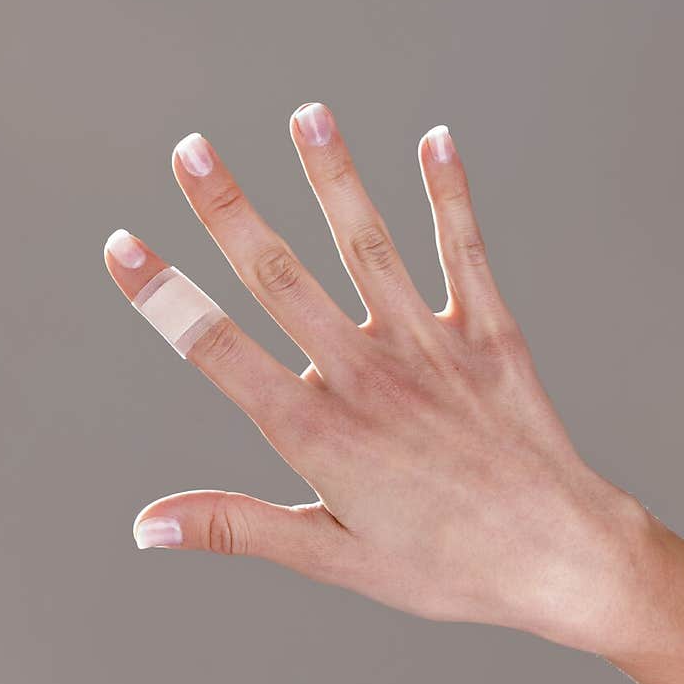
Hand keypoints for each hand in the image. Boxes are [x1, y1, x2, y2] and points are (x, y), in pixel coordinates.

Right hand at [105, 103, 651, 655]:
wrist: (562, 558)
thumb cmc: (445, 567)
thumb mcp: (332, 558)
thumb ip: (237, 526)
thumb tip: (146, 525)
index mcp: (319, 432)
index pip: (220, 351)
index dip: (164, 297)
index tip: (122, 245)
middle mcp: (367, 375)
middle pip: (281, 278)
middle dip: (229, 210)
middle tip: (190, 150)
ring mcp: (430, 347)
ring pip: (369, 245)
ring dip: (334, 177)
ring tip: (308, 116)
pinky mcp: (488, 333)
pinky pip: (465, 252)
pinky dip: (450, 195)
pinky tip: (436, 141)